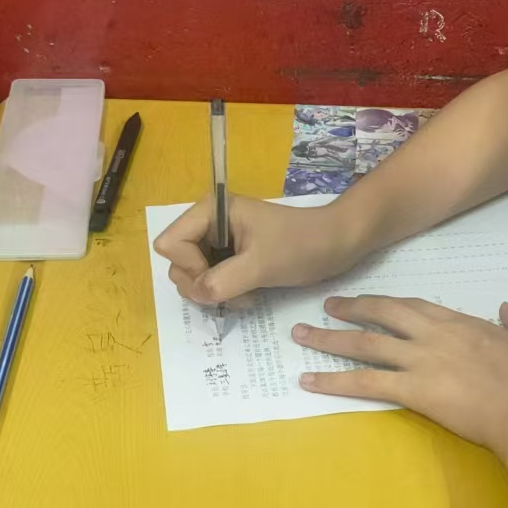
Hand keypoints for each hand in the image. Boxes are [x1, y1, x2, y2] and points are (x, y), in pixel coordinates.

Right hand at [153, 196, 366, 304]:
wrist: (337, 244)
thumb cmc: (302, 245)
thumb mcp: (261, 264)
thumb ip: (223, 280)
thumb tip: (198, 295)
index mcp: (209, 211)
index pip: (170, 244)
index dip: (189, 267)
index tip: (220, 277)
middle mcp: (208, 225)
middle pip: (177, 264)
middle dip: (202, 285)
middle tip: (235, 292)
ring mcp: (219, 243)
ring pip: (193, 278)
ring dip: (215, 294)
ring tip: (247, 295)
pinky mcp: (231, 259)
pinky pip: (211, 283)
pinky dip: (225, 295)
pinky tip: (250, 295)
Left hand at [294, 296, 507, 455]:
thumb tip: (507, 310)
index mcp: (463, 323)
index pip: (416, 307)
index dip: (389, 304)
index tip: (371, 302)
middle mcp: (434, 336)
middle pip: (383, 315)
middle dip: (351, 310)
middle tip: (326, 307)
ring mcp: (421, 361)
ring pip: (365, 345)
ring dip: (329, 340)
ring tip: (300, 336)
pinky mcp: (413, 391)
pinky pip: (365, 383)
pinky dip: (333, 382)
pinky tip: (309, 381)